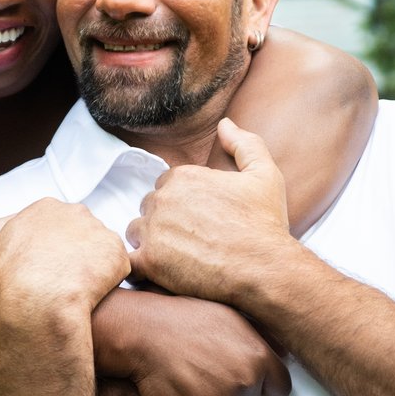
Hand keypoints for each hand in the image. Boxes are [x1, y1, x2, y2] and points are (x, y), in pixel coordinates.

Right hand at [0, 199, 128, 308]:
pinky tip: (93, 294)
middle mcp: (76, 212)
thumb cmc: (11, 279)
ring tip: (78, 288)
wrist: (40, 302)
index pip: (55, 223)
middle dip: (74, 251)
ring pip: (100, 248)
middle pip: (80, 231)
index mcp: (47, 208)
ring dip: (92, 265)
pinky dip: (108, 280)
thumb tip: (11, 223)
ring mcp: (100, 231)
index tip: (46, 266)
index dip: (51, 246)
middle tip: (63, 278)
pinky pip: (116, 267)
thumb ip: (0, 227)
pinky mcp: (118, 254)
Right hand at [102, 291, 287, 395]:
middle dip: (234, 391)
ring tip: (190, 373)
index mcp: (258, 358)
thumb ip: (263, 337)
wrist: (142, 330)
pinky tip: (178, 385)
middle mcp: (243, 384)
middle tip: (208, 368)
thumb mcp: (231, 314)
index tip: (252, 379)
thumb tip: (286, 354)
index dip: (265, 384)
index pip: (280, 388)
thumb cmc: (184, 317)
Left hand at [126, 118, 296, 305]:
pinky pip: (129, 262)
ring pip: (137, 232)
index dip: (182, 202)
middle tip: (192, 240)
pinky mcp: (149, 261)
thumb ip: (244, 144)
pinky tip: (156, 272)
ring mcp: (153, 230)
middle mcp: (162, 199)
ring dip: (151, 242)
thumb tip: (225, 124)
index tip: (200, 218)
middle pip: (150, 207)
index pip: (166, 185)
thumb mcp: (264, 174)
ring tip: (178, 257)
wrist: (264, 268)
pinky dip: (138, 267)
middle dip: (165, 220)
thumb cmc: (265, 223)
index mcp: (183, 177)